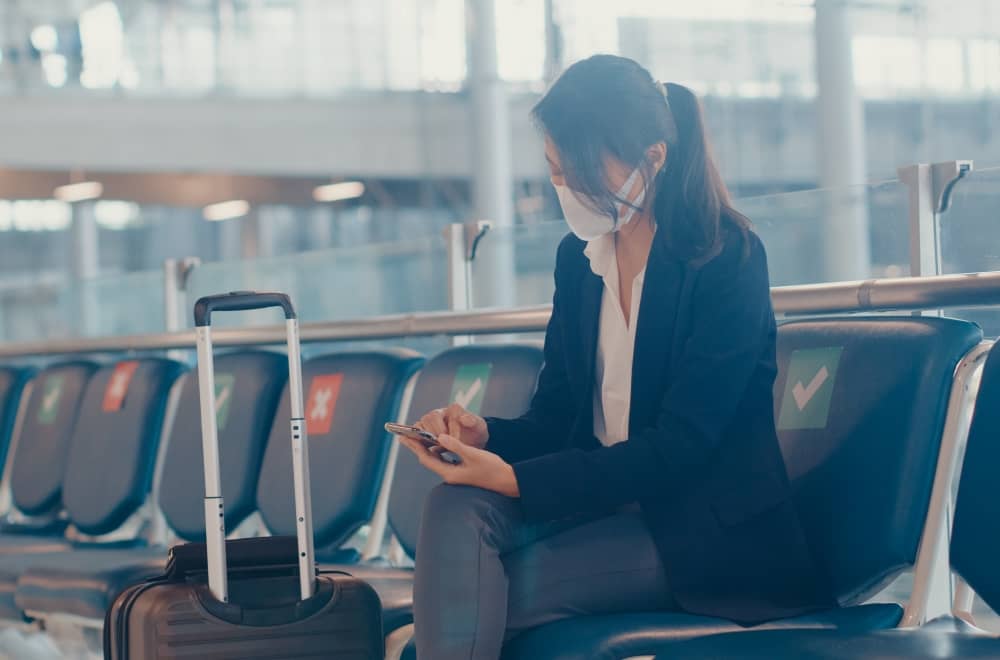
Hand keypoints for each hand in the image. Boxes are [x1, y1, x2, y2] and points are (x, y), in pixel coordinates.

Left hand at [396, 433, 518, 497]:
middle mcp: (450, 475)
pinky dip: (437, 451)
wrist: (506, 481)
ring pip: (435, 460)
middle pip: (428, 460)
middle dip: (417, 447)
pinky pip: (443, 460)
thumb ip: (456, 446)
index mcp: (450, 473)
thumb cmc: (492, 468)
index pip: (427, 459)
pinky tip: (436, 444)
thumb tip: (440, 437)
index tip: (405, 437)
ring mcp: (455, 474)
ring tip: (416, 438)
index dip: (415, 447)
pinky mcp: (460, 472)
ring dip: (426, 448)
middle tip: (405, 436)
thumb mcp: (473, 454)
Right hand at [416, 403, 488, 449]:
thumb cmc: (475, 432)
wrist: (473, 441)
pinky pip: (415, 436)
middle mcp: (439, 413)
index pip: (441, 414)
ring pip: (419, 427)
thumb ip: (473, 421)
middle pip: (427, 419)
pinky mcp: (425, 433)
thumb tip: (464, 418)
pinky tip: (427, 452)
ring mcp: (431, 422)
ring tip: (435, 448)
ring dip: (425, 439)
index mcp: (452, 409)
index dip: (444, 428)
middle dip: (434, 433)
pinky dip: (419, 443)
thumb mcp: (479, 427)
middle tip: (443, 445)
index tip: (454, 439)